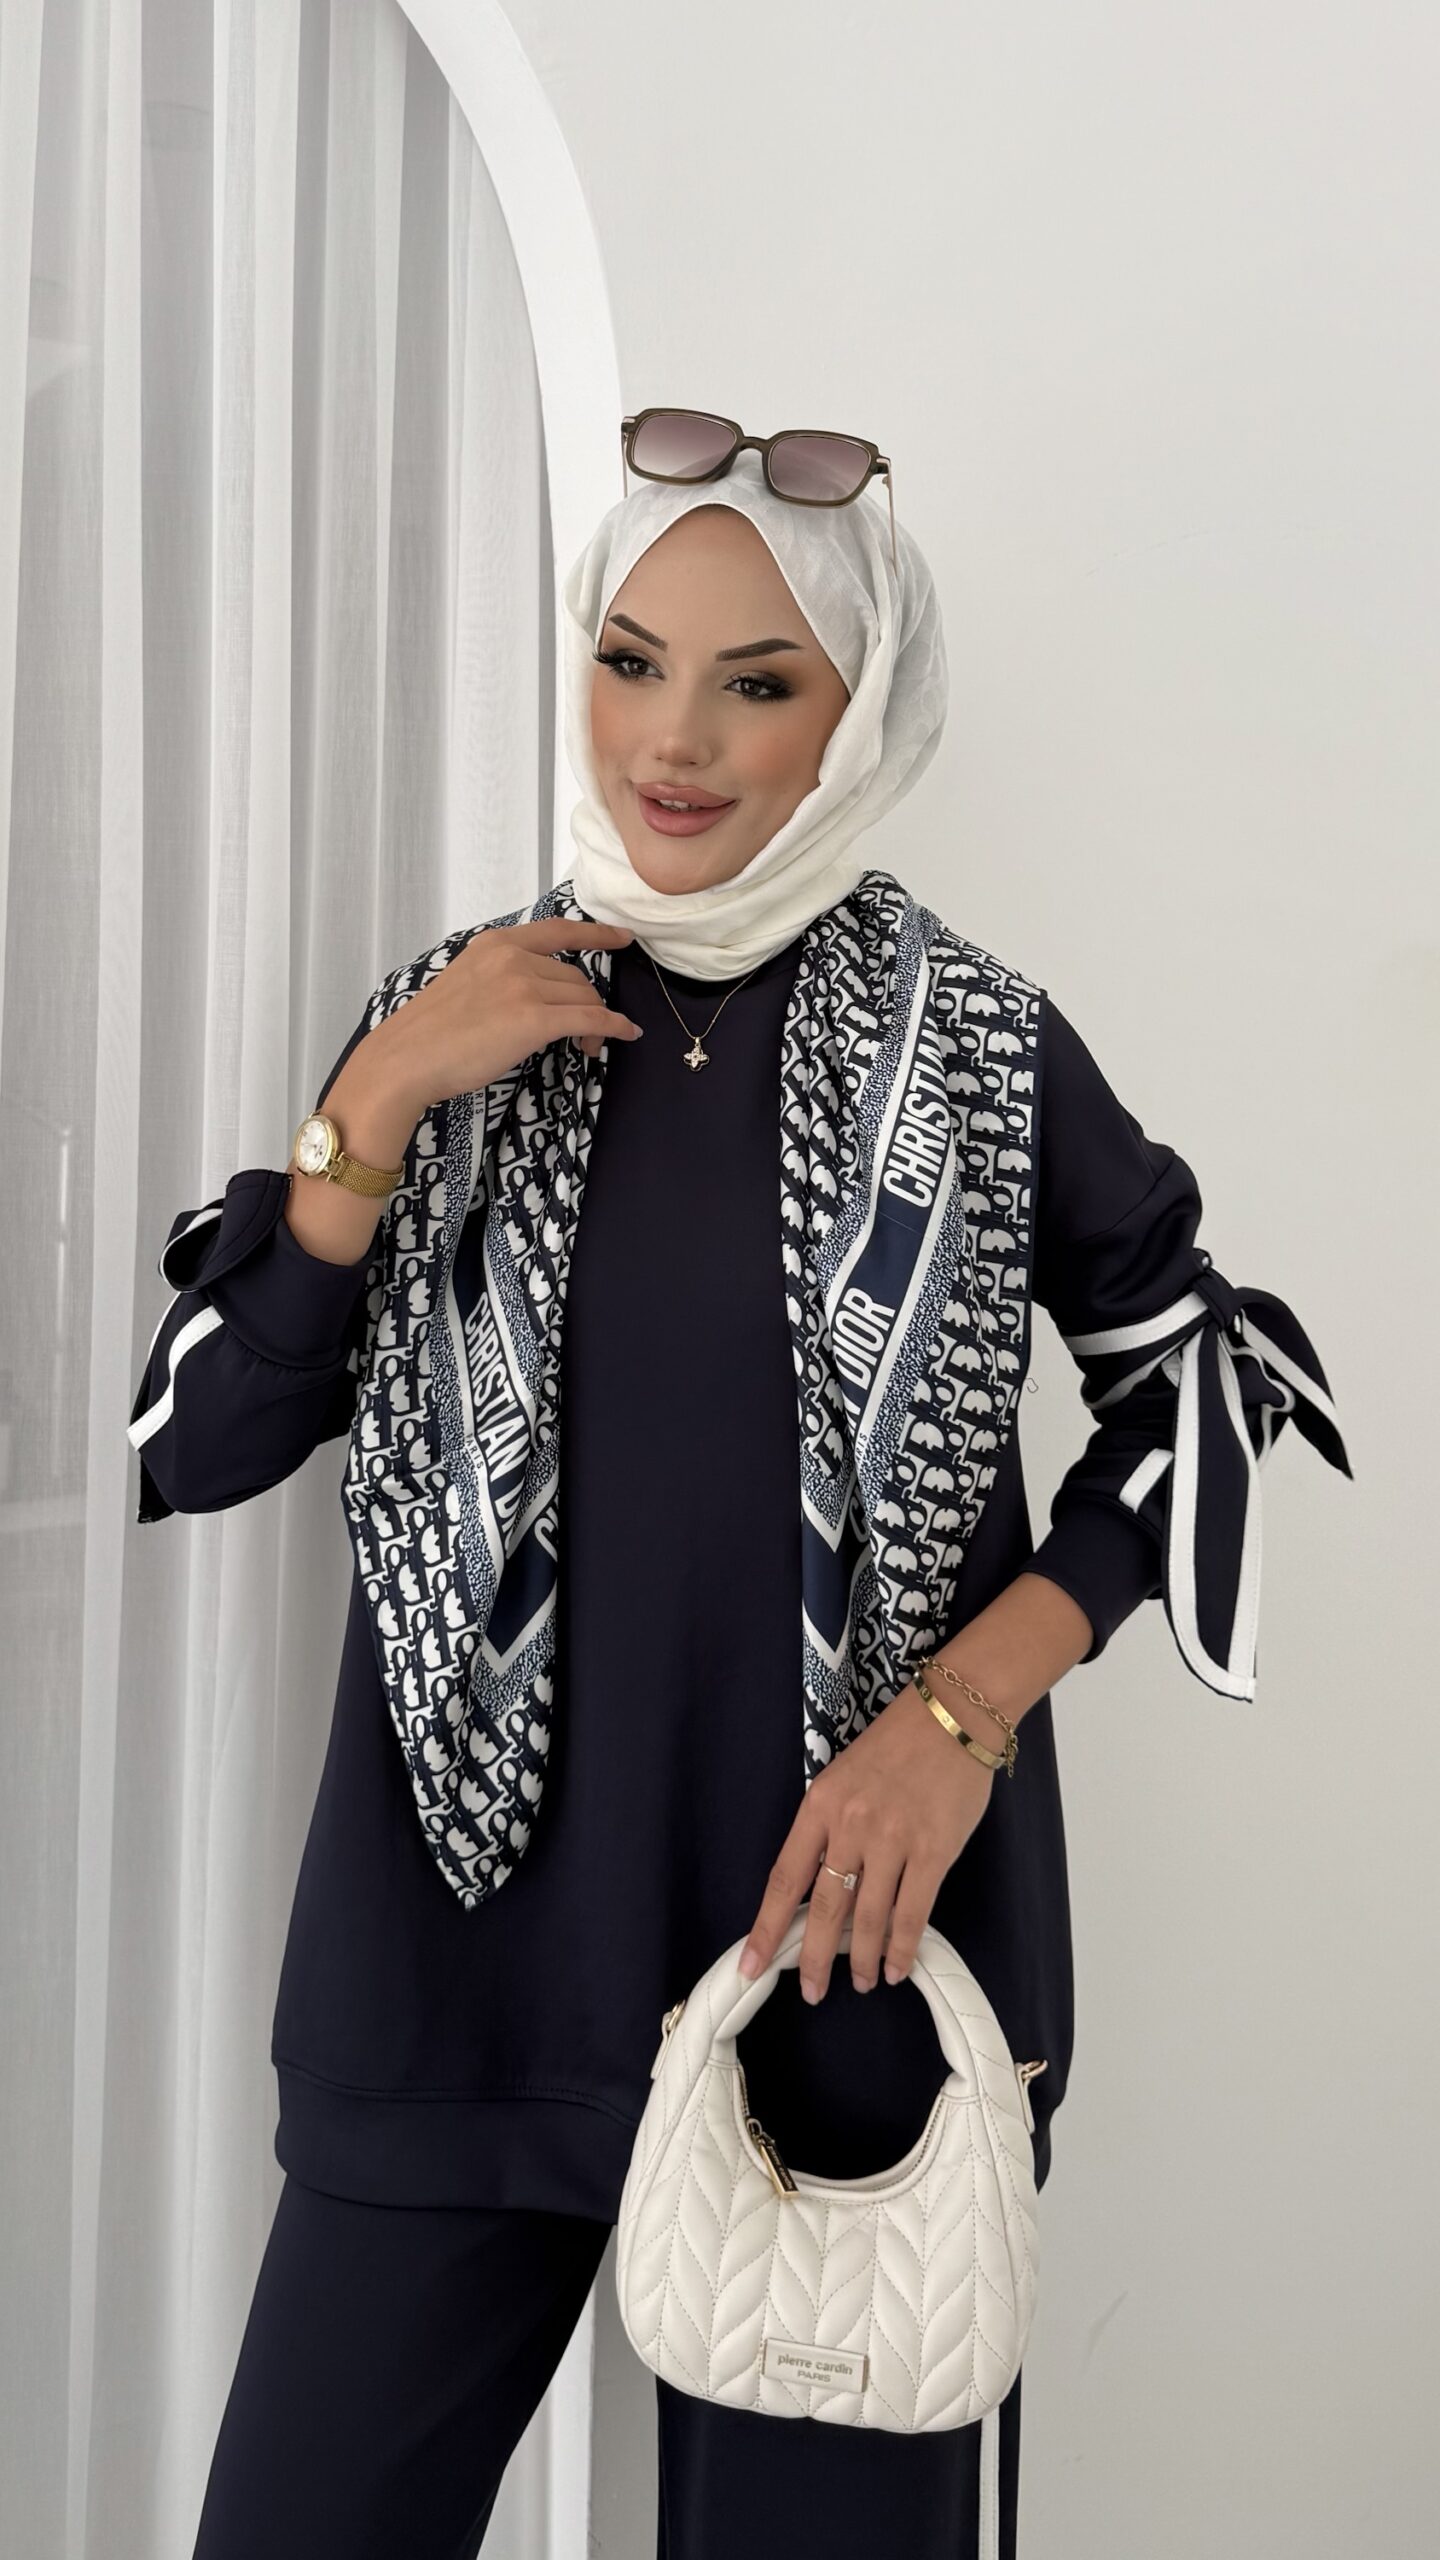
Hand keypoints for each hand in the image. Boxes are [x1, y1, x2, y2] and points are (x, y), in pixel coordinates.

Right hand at [371, 916, 644, 1113]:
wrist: (407, 1058)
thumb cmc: (431, 1033)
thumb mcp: (467, 982)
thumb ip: (502, 976)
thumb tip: (541, 995)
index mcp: (495, 944)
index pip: (558, 930)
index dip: (596, 935)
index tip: (622, 937)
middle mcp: (513, 957)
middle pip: (575, 976)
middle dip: (588, 1004)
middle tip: (586, 1035)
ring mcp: (524, 986)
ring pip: (584, 998)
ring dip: (595, 1023)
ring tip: (587, 1046)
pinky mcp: (533, 1019)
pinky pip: (591, 1018)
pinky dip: (613, 1027)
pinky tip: (624, 1035)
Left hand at [736, 1679, 996, 2001]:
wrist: (953, 1716)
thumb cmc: (896, 1746)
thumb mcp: (843, 1778)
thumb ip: (830, 1830)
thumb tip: (822, 1889)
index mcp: (820, 1805)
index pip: (784, 1879)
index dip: (766, 1928)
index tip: (751, 1965)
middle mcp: (851, 1825)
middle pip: (823, 1908)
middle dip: (813, 1959)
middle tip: (811, 1991)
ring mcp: (894, 1840)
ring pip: (868, 1918)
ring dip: (861, 1960)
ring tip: (861, 1982)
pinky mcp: (934, 1851)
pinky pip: (912, 1912)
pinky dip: (901, 1947)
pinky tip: (896, 1967)